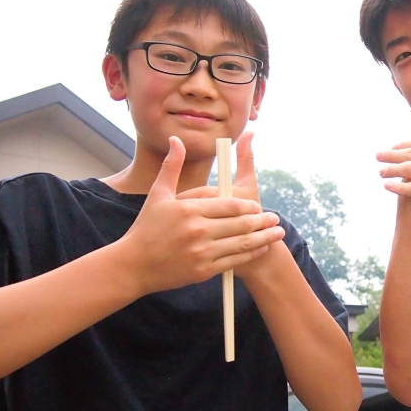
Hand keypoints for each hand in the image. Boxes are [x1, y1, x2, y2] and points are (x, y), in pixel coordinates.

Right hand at [121, 136, 284, 295]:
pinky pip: (234, 261)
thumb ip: (171, 166)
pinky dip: (251, 254)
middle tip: (274, 218)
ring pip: (241, 243)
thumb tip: (177, 139)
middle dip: (261, 221)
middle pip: (240, 224)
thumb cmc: (146, 228)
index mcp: (189, 210)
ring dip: (263, 238)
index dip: (247, 206)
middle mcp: (197, 231)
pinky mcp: (203, 271)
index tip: (257, 205)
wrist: (133, 266)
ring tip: (277, 233)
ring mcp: (202, 253)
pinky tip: (260, 248)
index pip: (228, 205)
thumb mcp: (158, 194)